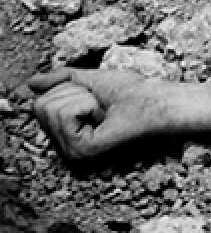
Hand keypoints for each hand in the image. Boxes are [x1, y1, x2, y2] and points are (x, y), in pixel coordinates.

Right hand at [28, 67, 174, 160]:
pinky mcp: (82, 150)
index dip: (68, 89)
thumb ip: (60, 81)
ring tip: (103, 111)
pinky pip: (64, 114)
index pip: (39, 104)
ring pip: (50, 108)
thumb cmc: (133, 92)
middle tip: (100, 105)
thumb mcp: (90, 80)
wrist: (157, 102)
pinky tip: (103, 116)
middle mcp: (67, 148)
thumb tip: (31, 83)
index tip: (95, 98)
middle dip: (73, 93)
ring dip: (81, 99)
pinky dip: (85, 105)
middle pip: (41, 105)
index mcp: (68, 134)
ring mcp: (73, 152)